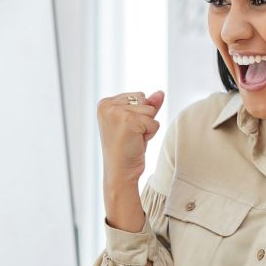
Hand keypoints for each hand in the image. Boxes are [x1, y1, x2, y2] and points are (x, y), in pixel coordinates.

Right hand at [98, 90, 164, 231]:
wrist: (120, 173)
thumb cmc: (126, 150)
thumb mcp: (137, 123)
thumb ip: (147, 106)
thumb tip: (160, 93)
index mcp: (105, 103)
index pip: (138, 96)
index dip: (139, 115)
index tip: (126, 130)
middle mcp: (108, 105)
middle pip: (144, 100)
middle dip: (144, 118)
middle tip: (131, 136)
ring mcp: (117, 112)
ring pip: (150, 110)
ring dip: (147, 127)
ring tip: (133, 139)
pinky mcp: (128, 121)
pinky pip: (154, 121)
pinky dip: (150, 134)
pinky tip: (136, 143)